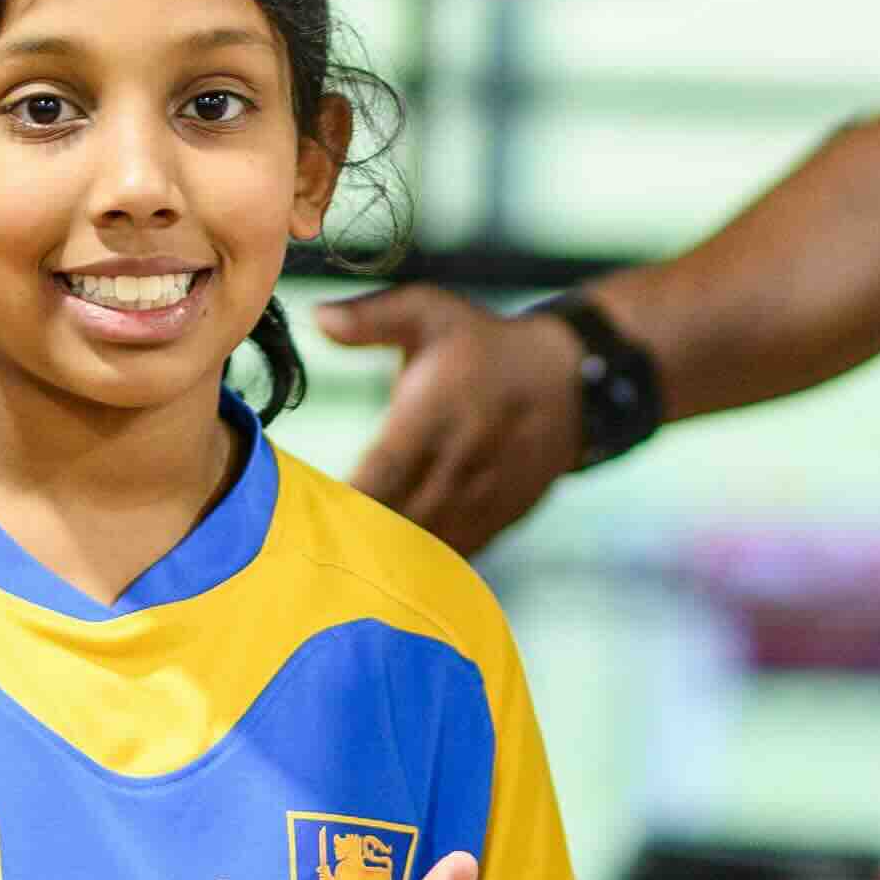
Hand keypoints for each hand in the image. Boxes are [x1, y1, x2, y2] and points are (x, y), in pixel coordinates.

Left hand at [329, 288, 585, 553]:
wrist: (571, 383)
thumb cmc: (484, 345)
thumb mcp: (430, 312)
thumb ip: (371, 317)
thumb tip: (317, 315)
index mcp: (435, 414)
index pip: (383, 470)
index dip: (347, 498)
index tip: (309, 508)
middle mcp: (461, 462)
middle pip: (399, 518)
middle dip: (357, 535)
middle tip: (315, 542)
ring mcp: (483, 497)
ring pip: (426, 546)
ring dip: (386, 556)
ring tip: (344, 562)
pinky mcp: (498, 520)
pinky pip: (454, 556)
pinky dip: (421, 566)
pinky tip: (390, 567)